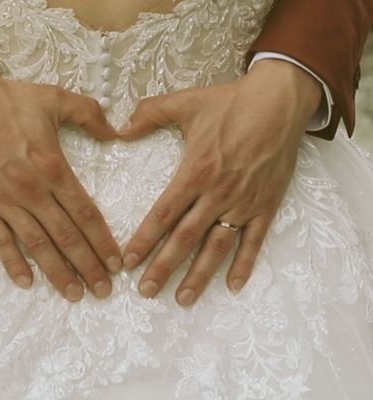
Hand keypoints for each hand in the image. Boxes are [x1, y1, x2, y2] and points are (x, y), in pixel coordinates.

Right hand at [0, 66, 122, 300]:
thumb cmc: (7, 100)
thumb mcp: (54, 98)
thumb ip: (89, 114)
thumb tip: (116, 131)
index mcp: (52, 166)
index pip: (85, 213)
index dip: (103, 241)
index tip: (116, 262)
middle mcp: (31, 190)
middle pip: (66, 236)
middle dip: (88, 266)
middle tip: (104, 290)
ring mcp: (4, 201)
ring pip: (36, 245)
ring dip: (57, 272)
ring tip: (75, 294)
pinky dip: (13, 264)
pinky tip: (26, 283)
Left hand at [118, 59, 322, 304]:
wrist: (279, 101)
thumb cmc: (230, 103)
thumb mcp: (185, 102)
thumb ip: (148, 114)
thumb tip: (119, 130)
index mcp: (195, 171)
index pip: (163, 214)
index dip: (144, 239)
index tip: (127, 261)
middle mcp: (218, 194)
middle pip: (186, 238)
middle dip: (163, 267)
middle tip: (146, 291)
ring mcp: (244, 203)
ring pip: (217, 247)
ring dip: (199, 275)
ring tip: (182, 299)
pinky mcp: (266, 205)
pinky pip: (254, 241)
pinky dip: (244, 265)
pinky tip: (232, 286)